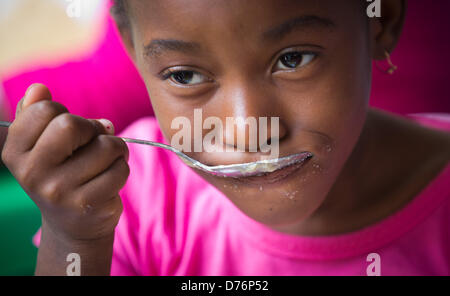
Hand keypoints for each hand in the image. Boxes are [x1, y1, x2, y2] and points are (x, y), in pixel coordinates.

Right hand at [2, 84, 129, 241]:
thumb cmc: (62, 175)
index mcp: (15, 153)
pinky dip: (121, 167)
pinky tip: (110, 177)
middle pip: (72, 125)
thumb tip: (38, 88)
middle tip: (94, 141)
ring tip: (105, 160)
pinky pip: (119, 168)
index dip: (66, 114)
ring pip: (105, 145)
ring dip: (114, 148)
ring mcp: (59, 192)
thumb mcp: (42, 147)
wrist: (74, 225)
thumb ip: (35, 114)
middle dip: (93, 128)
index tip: (70, 131)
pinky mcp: (87, 204)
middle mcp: (32, 173)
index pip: (44, 109)